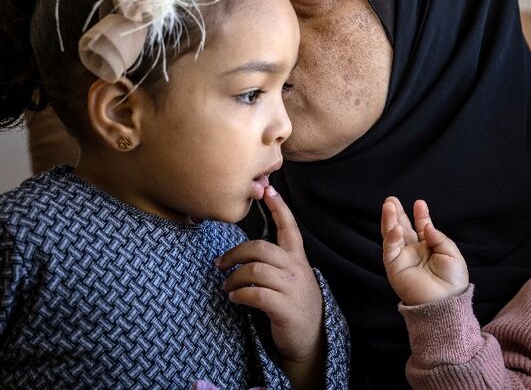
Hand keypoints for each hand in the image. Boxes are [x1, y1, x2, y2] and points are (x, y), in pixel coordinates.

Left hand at [216, 186, 322, 386]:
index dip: (279, 208)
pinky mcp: (284, 307)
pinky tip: (235, 298)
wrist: (310, 339)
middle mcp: (296, 269)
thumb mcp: (292, 278)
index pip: (289, 227)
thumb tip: (247, 252)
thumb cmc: (294, 304)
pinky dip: (239, 295)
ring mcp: (291, 288)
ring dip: (233, 278)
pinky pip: (255, 294)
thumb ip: (277, 262)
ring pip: (255, 270)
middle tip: (220, 264)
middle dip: (235, 253)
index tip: (268, 190)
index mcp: (297, 259)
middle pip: (261, 248)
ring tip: (226, 287)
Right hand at [381, 196, 468, 305]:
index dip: (420, 215)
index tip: (419, 203)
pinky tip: (394, 227)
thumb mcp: (452, 254)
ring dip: (389, 220)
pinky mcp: (394, 268)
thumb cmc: (453, 281)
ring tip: (388, 205)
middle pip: (402, 228)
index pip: (421, 228)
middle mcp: (414, 252)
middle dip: (397, 213)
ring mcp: (403, 259)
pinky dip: (391, 238)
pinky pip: (390, 250)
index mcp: (429, 248)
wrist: (447, 302)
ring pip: (392, 236)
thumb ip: (438, 238)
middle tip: (391, 199)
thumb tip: (426, 226)